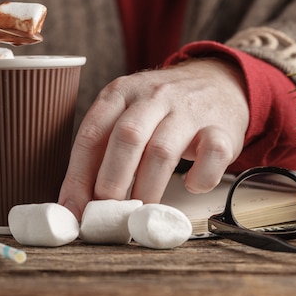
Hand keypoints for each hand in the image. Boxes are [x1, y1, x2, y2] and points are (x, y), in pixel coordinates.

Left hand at [58, 58, 249, 219]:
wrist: (218, 83)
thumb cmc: (162, 108)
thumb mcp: (126, 113)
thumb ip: (103, 148)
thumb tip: (78, 200)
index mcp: (120, 92)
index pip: (91, 133)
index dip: (78, 176)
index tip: (73, 208)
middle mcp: (153, 96)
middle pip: (127, 138)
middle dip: (111, 181)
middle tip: (105, 212)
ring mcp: (188, 110)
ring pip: (162, 151)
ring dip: (147, 189)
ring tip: (138, 212)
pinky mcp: (221, 128)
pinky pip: (211, 155)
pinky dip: (199, 179)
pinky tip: (190, 186)